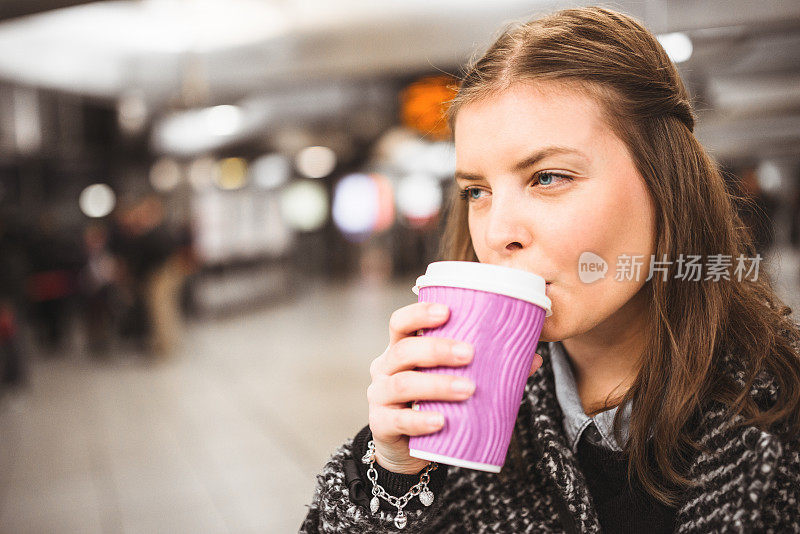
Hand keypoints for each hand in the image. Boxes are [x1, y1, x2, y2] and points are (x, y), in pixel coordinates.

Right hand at [366, 301, 543, 473]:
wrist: (407, 448)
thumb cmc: (433, 403)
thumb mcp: (451, 381)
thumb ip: (487, 368)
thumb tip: (533, 357)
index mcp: (401, 349)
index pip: (400, 323)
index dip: (419, 313)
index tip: (447, 311)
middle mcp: (385, 368)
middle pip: (403, 350)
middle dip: (437, 349)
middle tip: (470, 353)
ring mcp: (379, 397)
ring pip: (402, 384)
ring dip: (436, 384)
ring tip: (468, 389)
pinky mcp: (381, 425)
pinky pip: (398, 421)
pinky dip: (420, 421)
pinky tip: (441, 421)